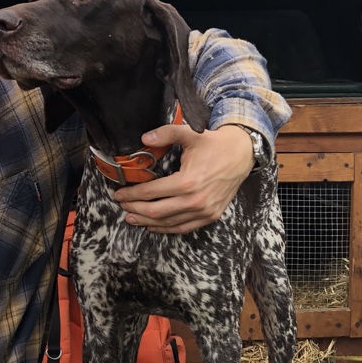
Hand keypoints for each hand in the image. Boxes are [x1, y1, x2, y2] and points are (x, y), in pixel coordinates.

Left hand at [113, 123, 255, 232]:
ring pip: (167, 223)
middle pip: (155, 211)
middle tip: (123, 206)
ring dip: (146, 222)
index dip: (132, 194)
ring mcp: (204, 211)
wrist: (242, 154)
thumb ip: (166, 133)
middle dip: (135, 209)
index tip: (119, 194)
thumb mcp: (190, 134)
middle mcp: (195, 201)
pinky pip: (183, 228)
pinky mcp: (210, 216)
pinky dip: (166, 228)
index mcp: (187, 182)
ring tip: (131, 218)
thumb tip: (144, 138)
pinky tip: (153, 225)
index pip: (151, 192)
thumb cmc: (215, 144)